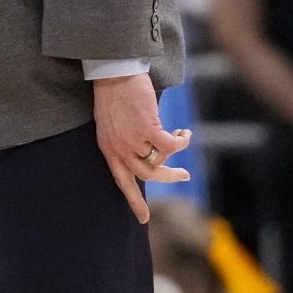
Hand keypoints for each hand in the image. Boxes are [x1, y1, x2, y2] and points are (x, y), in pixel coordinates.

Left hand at [93, 74, 190, 223]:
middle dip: (168, 177)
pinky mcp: (147, 128)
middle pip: (147, 176)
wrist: (112, 73)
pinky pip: (171, 145)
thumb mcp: (109, 123)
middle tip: (184, 175)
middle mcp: (119, 148)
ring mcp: (133, 140)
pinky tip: (185, 133)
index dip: (133, 201)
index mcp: (108, 149)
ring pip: (160, 160)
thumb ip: (121, 141)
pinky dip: (181, 141)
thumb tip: (143, 152)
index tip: (143, 219)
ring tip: (183, 139)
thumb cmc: (112, 94)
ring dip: (176, 154)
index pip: (121, 181)